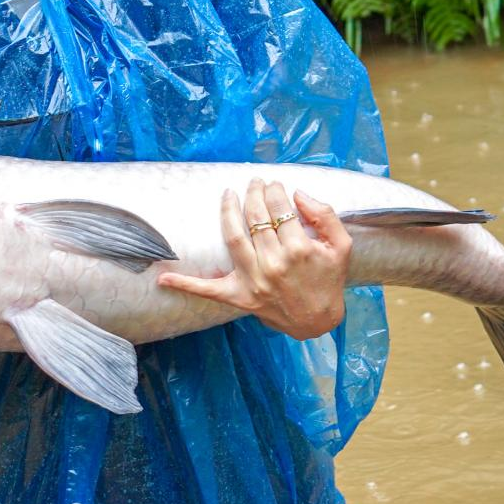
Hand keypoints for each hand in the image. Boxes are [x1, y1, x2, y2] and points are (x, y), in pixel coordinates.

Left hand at [157, 178, 350, 340]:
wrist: (318, 321)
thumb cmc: (329, 281)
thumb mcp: (341, 246)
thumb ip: (326, 215)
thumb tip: (298, 193)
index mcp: (298, 250)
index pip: (279, 209)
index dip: (274, 191)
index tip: (273, 183)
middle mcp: (273, 264)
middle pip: (255, 218)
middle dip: (253, 194)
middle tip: (253, 182)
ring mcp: (253, 281)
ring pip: (233, 238)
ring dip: (227, 211)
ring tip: (228, 194)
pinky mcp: (239, 297)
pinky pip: (208, 290)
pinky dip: (184, 284)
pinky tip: (162, 278)